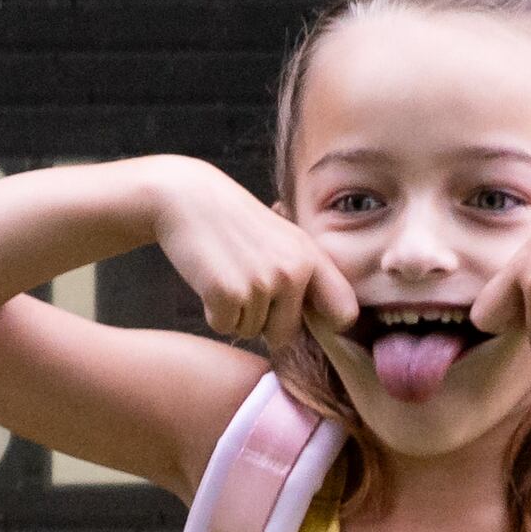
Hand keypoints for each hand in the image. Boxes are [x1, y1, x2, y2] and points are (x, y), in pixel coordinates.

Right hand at [143, 157, 356, 349]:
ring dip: (234, 313)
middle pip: (284, 333)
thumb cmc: (233, 222)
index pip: (344, 312)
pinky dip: (213, 312)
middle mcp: (292, 272)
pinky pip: (224, 327)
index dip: (329, 326)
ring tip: (225, 274)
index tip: (307, 321)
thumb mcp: (281, 238)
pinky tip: (209, 280)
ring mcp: (261, 283)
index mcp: (310, 257)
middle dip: (262, 322)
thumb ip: (303, 273)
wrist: (186, 198)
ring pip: (250, 331)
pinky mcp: (228, 294)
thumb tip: (327, 322)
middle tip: (243, 285)